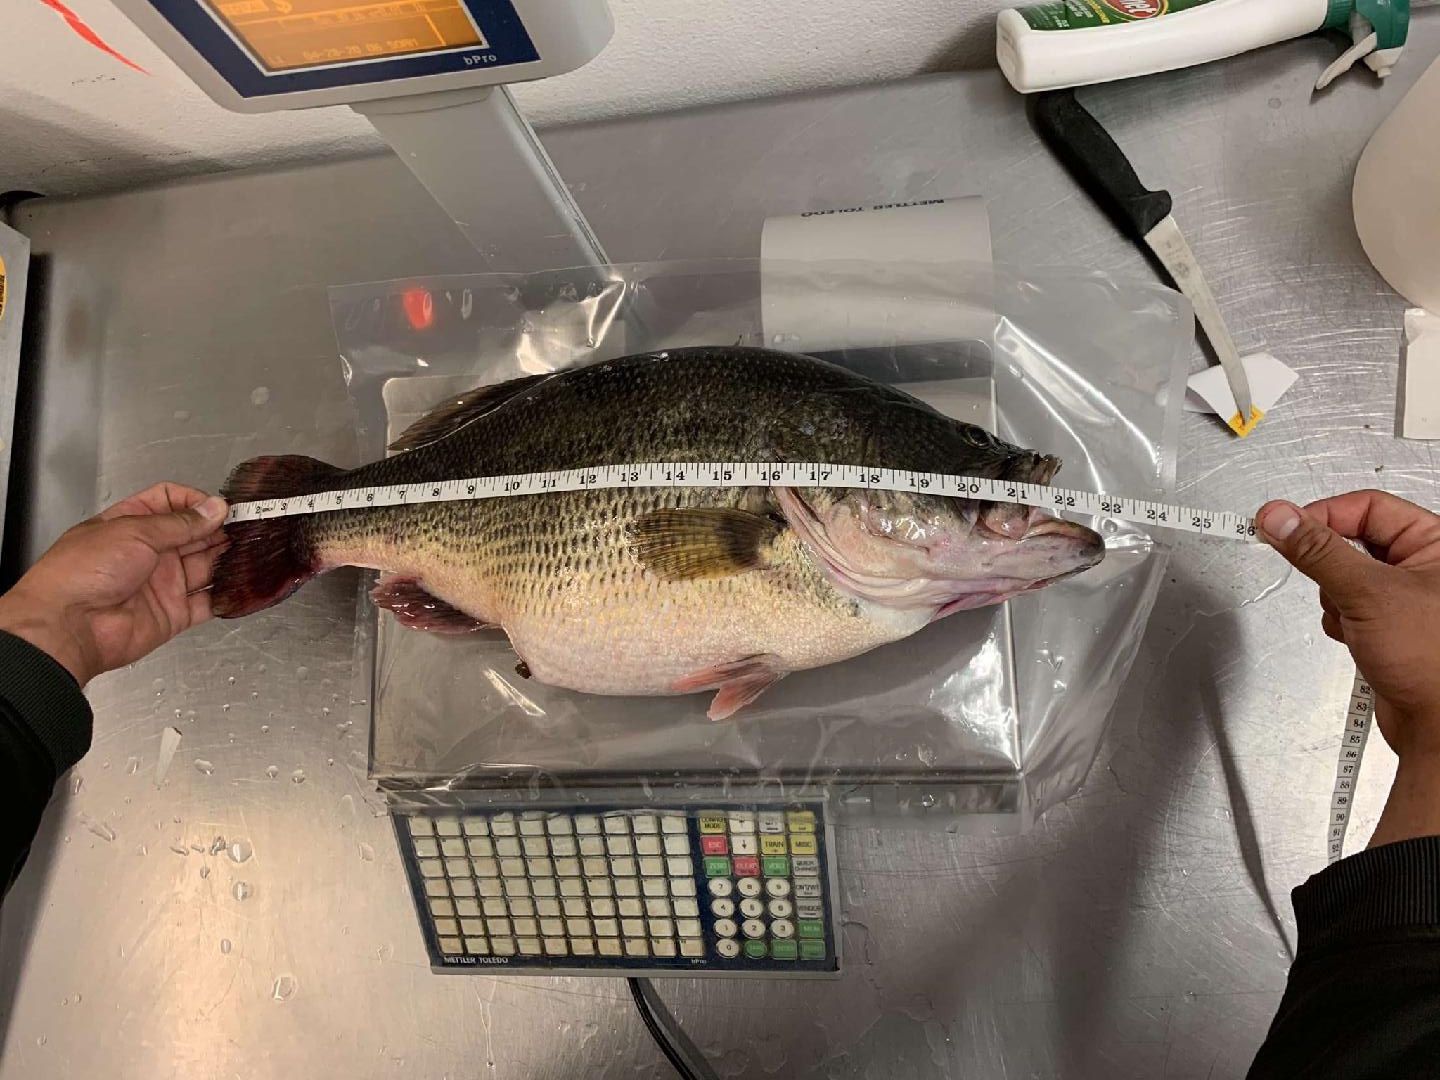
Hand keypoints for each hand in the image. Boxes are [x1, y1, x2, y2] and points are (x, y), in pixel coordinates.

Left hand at [0, 484, 228, 685]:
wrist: (69, 626)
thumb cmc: (83, 573)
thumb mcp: (134, 531)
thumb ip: (181, 523)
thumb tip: (213, 509)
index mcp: (131, 525)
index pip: (170, 503)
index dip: (196, 502)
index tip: (219, 506)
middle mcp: (147, 554)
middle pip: (193, 535)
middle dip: (219, 530)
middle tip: (246, 527)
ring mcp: (161, 584)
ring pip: (205, 567)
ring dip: (227, 560)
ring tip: (250, 551)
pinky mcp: (173, 614)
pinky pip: (207, 603)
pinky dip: (225, 596)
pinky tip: (241, 585)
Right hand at [1258, 491, 1439, 845]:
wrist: (1436, 727)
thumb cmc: (1433, 663)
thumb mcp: (1366, 592)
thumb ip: (1317, 550)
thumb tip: (1279, 518)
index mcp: (1436, 543)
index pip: (1367, 507)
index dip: (1323, 516)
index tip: (1283, 527)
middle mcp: (1425, 566)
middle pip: (1354, 539)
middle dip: (1331, 565)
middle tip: (1327, 581)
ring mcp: (1406, 596)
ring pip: (1346, 574)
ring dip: (1336, 597)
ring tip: (1352, 618)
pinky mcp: (1389, 623)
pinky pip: (1348, 604)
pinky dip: (1341, 618)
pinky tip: (1354, 636)